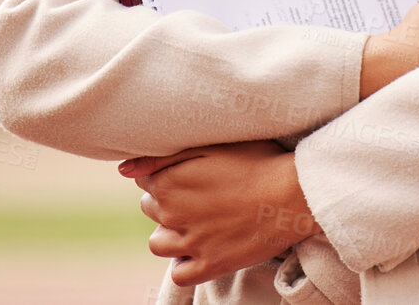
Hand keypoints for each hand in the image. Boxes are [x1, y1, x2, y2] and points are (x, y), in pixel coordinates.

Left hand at [119, 140, 321, 286]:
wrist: (295, 193)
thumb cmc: (257, 161)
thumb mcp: (211, 145)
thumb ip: (162, 157)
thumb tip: (123, 170)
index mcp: (169, 183)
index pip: (145, 182)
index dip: (168, 176)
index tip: (192, 174)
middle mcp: (173, 216)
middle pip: (151, 210)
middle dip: (168, 202)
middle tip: (202, 194)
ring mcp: (191, 244)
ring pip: (158, 245)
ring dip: (172, 234)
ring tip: (199, 221)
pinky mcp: (211, 265)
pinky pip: (180, 274)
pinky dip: (185, 263)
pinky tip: (202, 248)